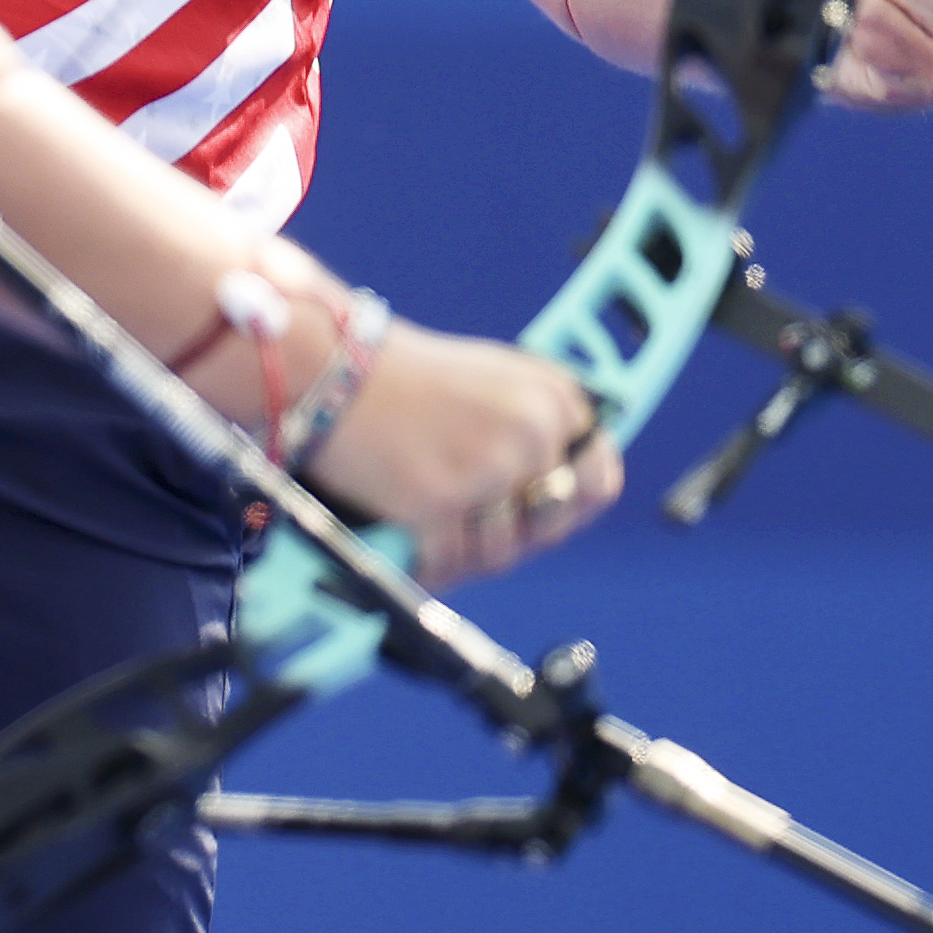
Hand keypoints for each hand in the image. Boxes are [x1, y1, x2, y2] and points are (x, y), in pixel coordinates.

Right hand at [304, 324, 620, 585]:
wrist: (332, 369)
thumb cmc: (407, 378)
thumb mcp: (496, 381)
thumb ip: (539, 429)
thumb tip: (568, 493)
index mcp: (555, 397)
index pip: (599, 480)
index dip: (567, 508)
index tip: (532, 511)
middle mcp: (532, 430)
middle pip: (549, 527)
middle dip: (511, 534)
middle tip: (470, 518)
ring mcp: (488, 466)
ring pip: (500, 553)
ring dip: (464, 550)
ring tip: (431, 522)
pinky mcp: (441, 501)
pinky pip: (450, 563)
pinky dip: (428, 562)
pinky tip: (409, 542)